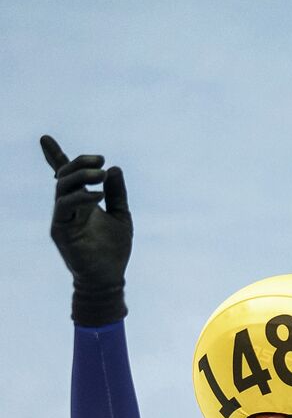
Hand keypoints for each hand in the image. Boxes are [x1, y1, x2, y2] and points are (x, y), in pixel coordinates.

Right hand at [40, 134, 131, 324]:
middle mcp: (69, 208)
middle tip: (100, 160)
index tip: (45, 139)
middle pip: (64, 176)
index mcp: (81, 202)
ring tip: (100, 174)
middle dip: (79, 163)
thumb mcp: (121, 216)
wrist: (108, 278)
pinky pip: (64, 207)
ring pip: (62, 188)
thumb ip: (117, 193)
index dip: (55, 157)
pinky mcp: (60, 230)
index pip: (66, 176)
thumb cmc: (114, 250)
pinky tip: (97, 195)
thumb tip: (114, 168)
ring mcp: (62, 218)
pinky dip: (80, 197)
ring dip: (81, 177)